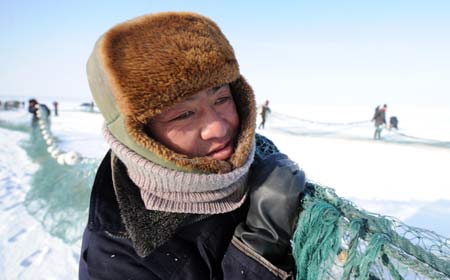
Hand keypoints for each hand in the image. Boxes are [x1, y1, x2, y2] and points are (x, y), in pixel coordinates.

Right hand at [235, 153, 305, 270]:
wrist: (265, 226)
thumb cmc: (260, 208)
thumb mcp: (257, 186)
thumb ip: (266, 173)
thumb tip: (280, 165)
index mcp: (260, 170)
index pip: (277, 157)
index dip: (282, 163)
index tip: (284, 169)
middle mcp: (272, 170)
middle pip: (286, 162)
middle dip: (290, 168)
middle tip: (291, 177)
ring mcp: (284, 177)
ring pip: (294, 168)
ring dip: (295, 174)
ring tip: (293, 183)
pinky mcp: (294, 185)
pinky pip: (301, 176)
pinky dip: (300, 180)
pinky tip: (298, 188)